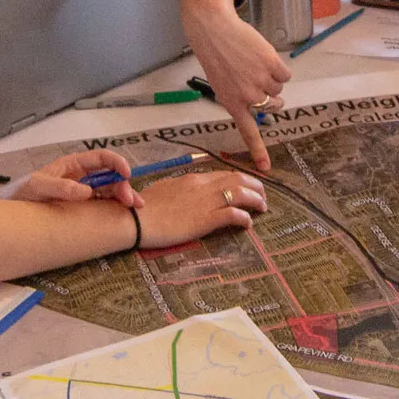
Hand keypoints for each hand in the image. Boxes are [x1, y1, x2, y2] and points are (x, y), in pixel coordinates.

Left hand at [3, 149, 142, 208]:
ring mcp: (84, 190)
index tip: (126, 174)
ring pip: (111, 189)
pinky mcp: (83, 205)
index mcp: (73, 165)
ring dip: (124, 195)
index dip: (117, 163)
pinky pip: (104, 203)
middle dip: (123, 184)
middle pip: (110, 175)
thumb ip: (61, 187)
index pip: (101, 158)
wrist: (13, 210)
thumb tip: (87, 191)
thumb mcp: (38, 187)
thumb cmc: (23, 193)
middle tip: (129, 200)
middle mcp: (82, 176)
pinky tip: (126, 212)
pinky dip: (117, 206)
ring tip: (136, 206)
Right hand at [135, 168, 267, 249]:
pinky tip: (248, 224)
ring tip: (263, 208)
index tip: (248, 187)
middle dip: (256, 186)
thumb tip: (188, 191)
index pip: (224, 175)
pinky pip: (233, 214)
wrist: (136, 219)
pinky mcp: (205, 219)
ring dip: (256, 200)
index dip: (241, 180)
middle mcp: (203, 187)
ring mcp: (205, 202)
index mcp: (193, 179)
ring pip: (241, 193)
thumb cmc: (144, 207)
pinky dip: (245, 218)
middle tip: (263, 196)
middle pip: (238, 179)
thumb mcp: (165, 190)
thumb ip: (181, 189)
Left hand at [180, 0, 292, 170]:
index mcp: (232, 104)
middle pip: (273, 105)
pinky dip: (279, 67)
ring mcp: (260, 82)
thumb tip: (263, 104)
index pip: (248, 132)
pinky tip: (263, 58)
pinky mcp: (271, 65)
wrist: (215, 31)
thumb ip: (240, 98)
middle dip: (271, 96)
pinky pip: (285, 75)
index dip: (258, 151)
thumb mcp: (222, 85)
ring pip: (279, 88)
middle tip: (256, 79)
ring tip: (253, 64)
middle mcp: (248, 97)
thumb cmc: (218, 57)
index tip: (266, 168)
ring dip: (272, 77)